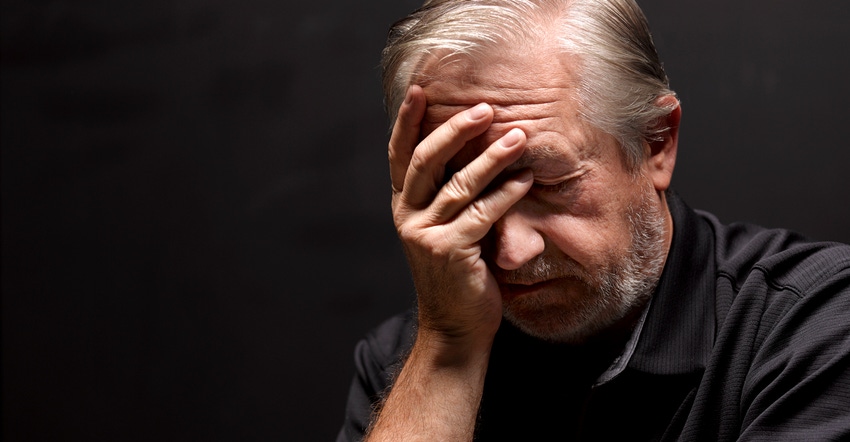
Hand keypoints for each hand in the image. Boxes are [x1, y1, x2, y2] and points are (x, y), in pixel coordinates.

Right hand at [389, 85, 532, 353]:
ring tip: (518, 137)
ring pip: (459, 185)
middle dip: (455, 130)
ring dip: (492, 158)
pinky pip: (482, 214)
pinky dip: (506, 194)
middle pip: (426, 162)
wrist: (454, 328)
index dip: (407, 122)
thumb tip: (475, 152)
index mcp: (404, 207)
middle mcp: (408, 217)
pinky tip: (525, 179)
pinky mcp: (449, 252)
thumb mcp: (444, 229)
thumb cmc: (458, 274)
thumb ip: (449, 196)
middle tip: (485, 109)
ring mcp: (426, 235)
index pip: (400, 156)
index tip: (419, 90)